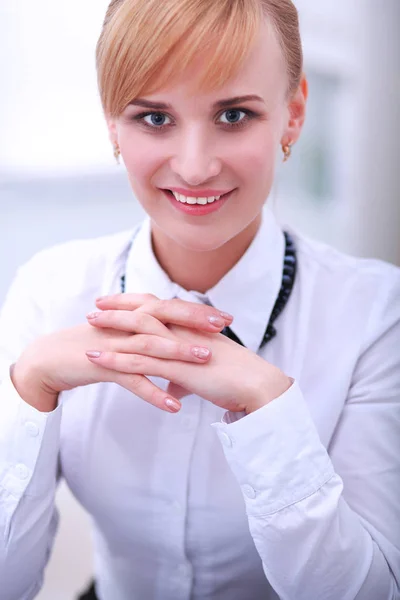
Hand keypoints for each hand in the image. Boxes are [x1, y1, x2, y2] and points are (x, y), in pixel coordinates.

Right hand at [12, 300, 231, 412]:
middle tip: (223, 326)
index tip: (225, 317)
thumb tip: (175, 348)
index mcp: (132, 317)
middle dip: (194, 321)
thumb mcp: (122, 339)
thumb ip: (147, 341)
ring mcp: (114, 344)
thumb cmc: (90, 348)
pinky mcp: (103, 365)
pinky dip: (153, 392)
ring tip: (205, 360)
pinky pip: (131, 379)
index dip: (196, 313)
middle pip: (163, 318)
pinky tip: (173, 406)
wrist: (51, 359)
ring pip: (150, 346)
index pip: (169, 310)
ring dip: (178, 353)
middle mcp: (125, 325)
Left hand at [87, 295, 292, 412]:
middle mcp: (183, 330)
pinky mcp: (176, 366)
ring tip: (88, 326)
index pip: (159, 306)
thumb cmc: (236, 377)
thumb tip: (173, 386)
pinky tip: (97, 358)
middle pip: (145, 310)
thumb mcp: (206, 373)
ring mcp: (179, 347)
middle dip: (118, 307)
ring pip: (138, 331)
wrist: (257, 384)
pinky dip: (115, 358)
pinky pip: (140, 360)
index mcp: (191, 327)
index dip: (137, 301)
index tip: (118, 300)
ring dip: (111, 328)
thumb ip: (185, 375)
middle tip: (96, 306)